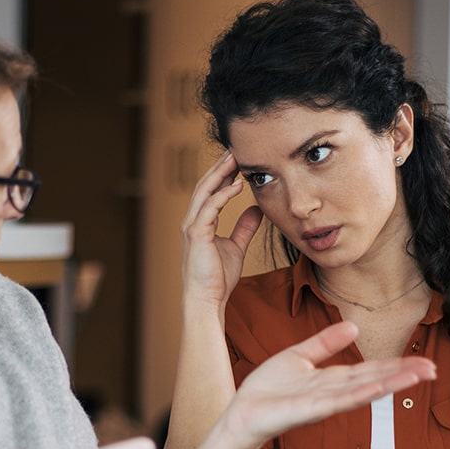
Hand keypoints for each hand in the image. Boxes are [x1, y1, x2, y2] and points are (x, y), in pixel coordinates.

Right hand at [181, 151, 262, 308]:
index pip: (210, 191)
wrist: (207, 299)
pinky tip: (237, 185)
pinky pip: (210, 207)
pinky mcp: (197, 234)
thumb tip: (256, 209)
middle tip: (235, 148)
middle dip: (220, 166)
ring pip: (205, 191)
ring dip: (220, 173)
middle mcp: (192, 220)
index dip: (222, 174)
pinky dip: (223, 194)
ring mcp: (192, 226)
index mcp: (200, 222)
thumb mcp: (236, 246)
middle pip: (205, 185)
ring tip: (235, 158)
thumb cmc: (217, 278)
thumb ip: (244, 227)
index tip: (238, 159)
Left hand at [213, 322, 436, 448]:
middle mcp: (332, 392)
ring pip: (362, 390)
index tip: (424, 363)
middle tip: (433, 369)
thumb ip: (325, 343)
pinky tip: (378, 388)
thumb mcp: (299, 356)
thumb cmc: (266, 391)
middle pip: (374, 380)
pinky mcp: (307, 411)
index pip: (370, 370)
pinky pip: (337, 401)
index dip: (396, 366)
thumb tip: (354, 326)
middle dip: (403, 375)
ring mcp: (322, 403)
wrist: (240, 415)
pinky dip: (359, 395)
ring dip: (390, 383)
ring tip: (416, 376)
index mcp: (331, 380)